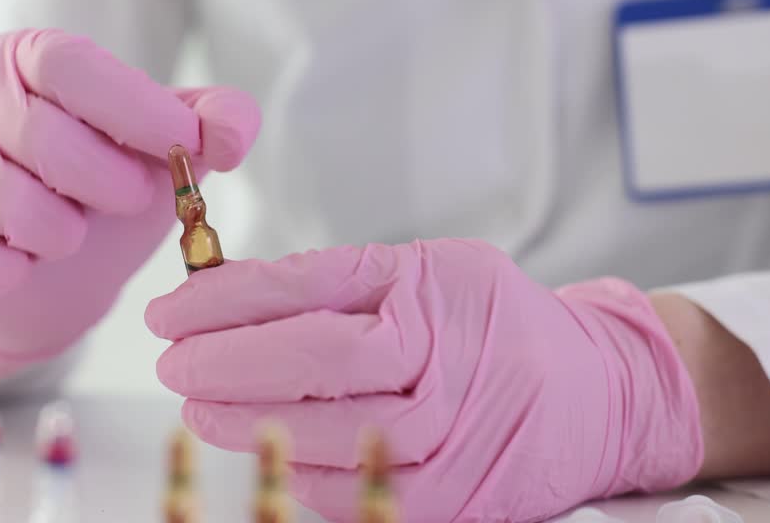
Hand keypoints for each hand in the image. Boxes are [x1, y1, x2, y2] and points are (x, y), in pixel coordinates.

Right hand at [0, 29, 259, 374]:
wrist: (44, 279)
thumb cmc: (105, 194)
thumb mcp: (163, 152)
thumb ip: (211, 124)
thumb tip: (235, 131)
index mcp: (32, 57)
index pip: (72, 67)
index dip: (135, 110)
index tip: (186, 148)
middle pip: (38, 133)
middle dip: (104, 181)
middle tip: (130, 201)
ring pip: (3, 197)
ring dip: (59, 233)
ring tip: (72, 234)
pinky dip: (7, 270)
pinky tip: (23, 266)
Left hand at [145, 240, 702, 522]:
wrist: (598, 394)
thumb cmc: (497, 322)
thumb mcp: (427, 270)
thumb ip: (337, 279)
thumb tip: (230, 291)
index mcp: (430, 289)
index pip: (304, 289)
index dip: (223, 301)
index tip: (170, 311)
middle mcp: (444, 360)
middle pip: (309, 363)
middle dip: (222, 362)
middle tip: (172, 361)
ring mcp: (451, 436)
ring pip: (324, 435)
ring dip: (246, 423)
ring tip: (202, 405)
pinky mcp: (455, 499)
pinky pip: (355, 494)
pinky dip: (297, 473)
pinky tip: (264, 450)